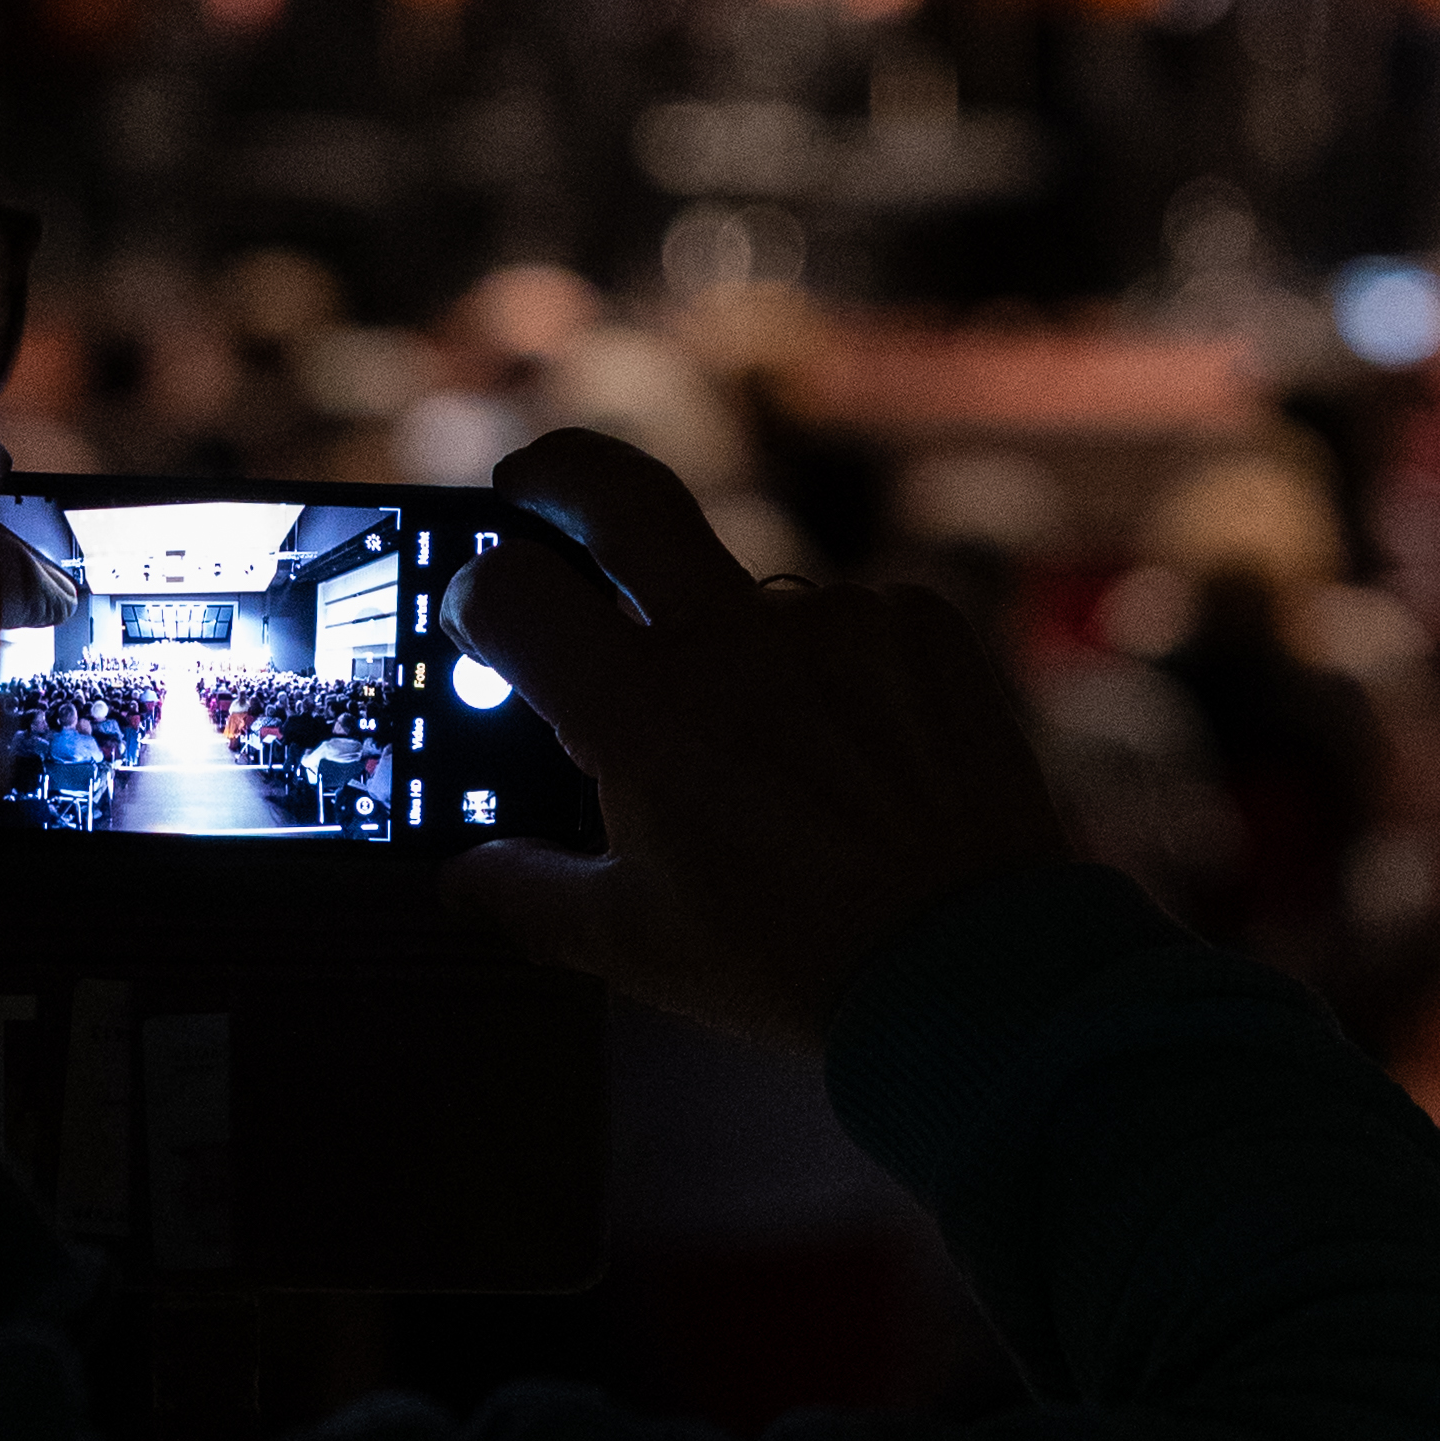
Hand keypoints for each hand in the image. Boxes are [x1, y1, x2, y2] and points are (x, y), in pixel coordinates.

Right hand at [443, 429, 1077, 1047]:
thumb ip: (525, 893)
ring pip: (745, 594)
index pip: (511, 590)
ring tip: (772, 760)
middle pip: (618, 489)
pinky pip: (846, 618)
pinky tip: (850, 752)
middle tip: (533, 488)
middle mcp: (736, 641)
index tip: (487, 613)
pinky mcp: (919, 624)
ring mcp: (837, 620)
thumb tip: (466, 870)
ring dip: (732, 647)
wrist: (973, 966)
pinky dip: (830, 670)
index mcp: (644, 714)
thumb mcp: (631, 944)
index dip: (479, 593)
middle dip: (556, 474)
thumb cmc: (794, 960)